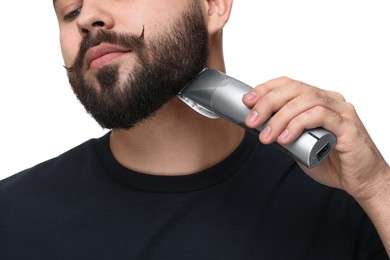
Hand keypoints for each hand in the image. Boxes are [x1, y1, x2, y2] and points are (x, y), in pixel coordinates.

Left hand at [242, 76, 389, 201]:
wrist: (360, 181)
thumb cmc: (332, 162)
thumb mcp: (300, 143)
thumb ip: (284, 131)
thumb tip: (259, 126)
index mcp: (318, 100)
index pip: (289, 84)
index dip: (266, 89)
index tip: (247, 101)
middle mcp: (330, 100)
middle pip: (294, 89)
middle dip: (267, 103)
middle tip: (252, 120)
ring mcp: (340, 111)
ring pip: (305, 101)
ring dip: (280, 118)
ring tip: (266, 136)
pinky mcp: (347, 125)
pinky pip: (320, 116)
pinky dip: (298, 125)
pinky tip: (285, 138)